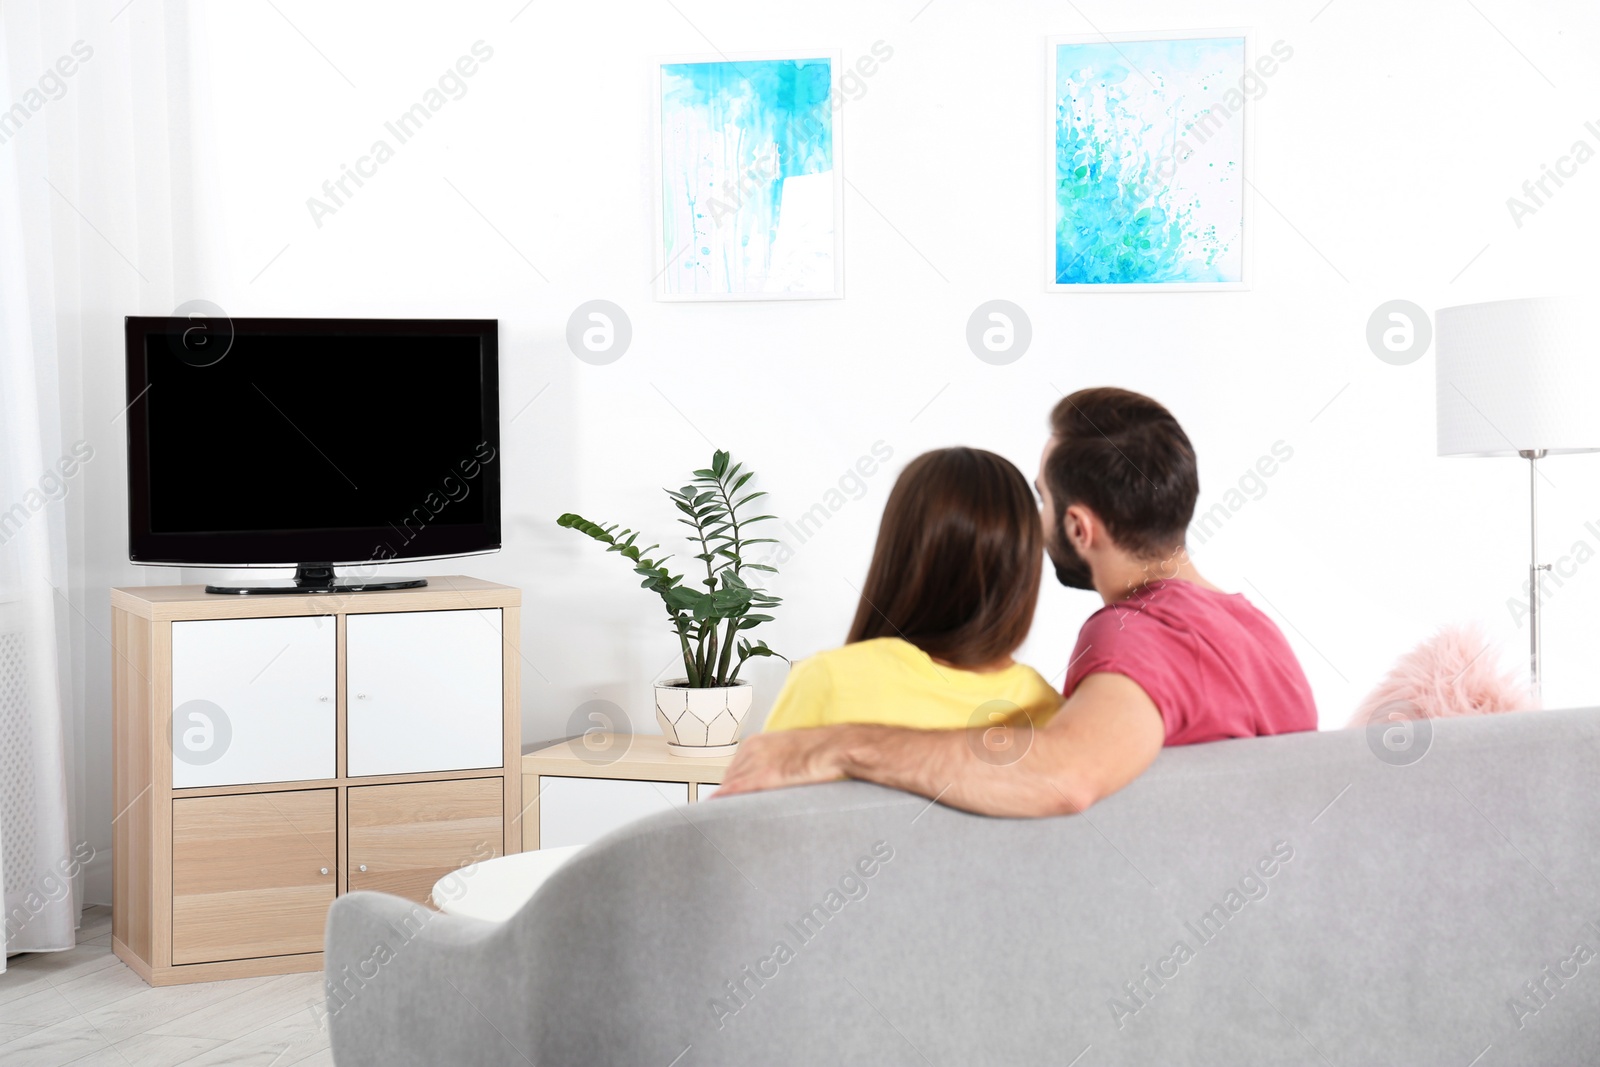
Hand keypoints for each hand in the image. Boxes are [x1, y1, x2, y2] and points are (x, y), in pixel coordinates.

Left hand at [714, 727, 850, 796]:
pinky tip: (718, 806)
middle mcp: (753, 748)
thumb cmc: (817, 750)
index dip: (729, 785)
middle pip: (729, 776)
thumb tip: (764, 778)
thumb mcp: (786, 751)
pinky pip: (738, 788)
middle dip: (727, 792)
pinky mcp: (766, 774)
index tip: (727, 796)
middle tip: (726, 809)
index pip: (733, 767)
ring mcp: (758, 761)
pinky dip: (726, 798)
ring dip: (726, 798)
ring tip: (722, 814)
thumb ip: (770, 761)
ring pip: (730, 783)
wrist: (834, 747)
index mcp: (756, 741)